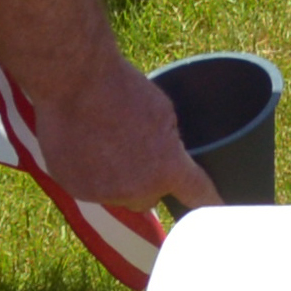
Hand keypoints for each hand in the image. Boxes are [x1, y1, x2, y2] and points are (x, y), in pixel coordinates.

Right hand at [29, 56, 215, 221]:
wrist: (73, 82)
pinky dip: (89, 174)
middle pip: (149, 197)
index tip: (218, 208)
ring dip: (117, 179)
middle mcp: (136, 190)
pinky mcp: (74, 189)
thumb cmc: (122, 89)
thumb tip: (170, 157)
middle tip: (136, 151)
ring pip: (118, 194)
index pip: (199, 196)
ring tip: (105, 142)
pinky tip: (85, 146)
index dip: (211, 202)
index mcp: (166, 170)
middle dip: (147, 181)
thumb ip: (170, 145)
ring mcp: (102, 193)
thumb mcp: (164, 112)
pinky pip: (90, 188)